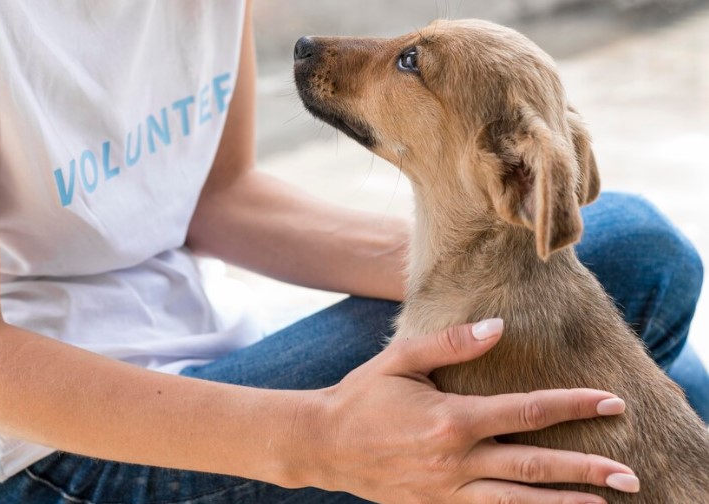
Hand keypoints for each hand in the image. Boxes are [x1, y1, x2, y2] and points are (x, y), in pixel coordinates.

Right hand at [302, 319, 637, 503]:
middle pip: (534, 465)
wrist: (323, 444)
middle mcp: (455, 459)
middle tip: (629, 474)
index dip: (574, 405)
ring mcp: (447, 489)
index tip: (612, 402)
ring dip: (563, 502)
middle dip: (586, 469)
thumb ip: (452, 343)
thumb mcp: (401, 359)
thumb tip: (499, 327)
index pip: (528, 410)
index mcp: (451, 419)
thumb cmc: (362, 395)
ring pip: (517, 500)